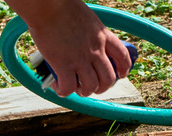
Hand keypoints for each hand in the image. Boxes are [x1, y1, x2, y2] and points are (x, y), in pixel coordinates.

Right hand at [10, 0, 131, 96]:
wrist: (47, 6)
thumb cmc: (62, 6)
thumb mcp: (87, 19)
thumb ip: (90, 33)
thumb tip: (83, 41)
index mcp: (103, 36)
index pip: (123, 56)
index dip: (124, 69)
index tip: (120, 74)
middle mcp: (96, 50)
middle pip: (108, 79)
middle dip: (102, 87)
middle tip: (92, 87)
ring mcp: (80, 59)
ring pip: (90, 86)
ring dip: (84, 91)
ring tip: (77, 89)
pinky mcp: (63, 65)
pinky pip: (68, 87)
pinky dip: (64, 91)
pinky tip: (59, 87)